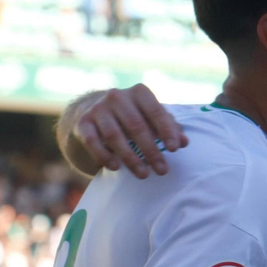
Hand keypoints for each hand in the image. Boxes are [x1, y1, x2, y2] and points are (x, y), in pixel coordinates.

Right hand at [69, 84, 184, 176]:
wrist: (94, 110)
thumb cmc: (134, 115)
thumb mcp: (152, 117)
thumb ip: (169, 127)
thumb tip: (184, 142)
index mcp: (139, 92)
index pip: (156, 112)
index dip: (166, 131)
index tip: (175, 149)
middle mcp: (117, 96)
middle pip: (136, 127)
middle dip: (151, 151)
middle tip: (162, 170)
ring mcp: (97, 109)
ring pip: (115, 136)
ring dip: (130, 158)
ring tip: (143, 174)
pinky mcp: (82, 123)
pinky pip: (92, 142)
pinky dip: (104, 156)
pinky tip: (115, 168)